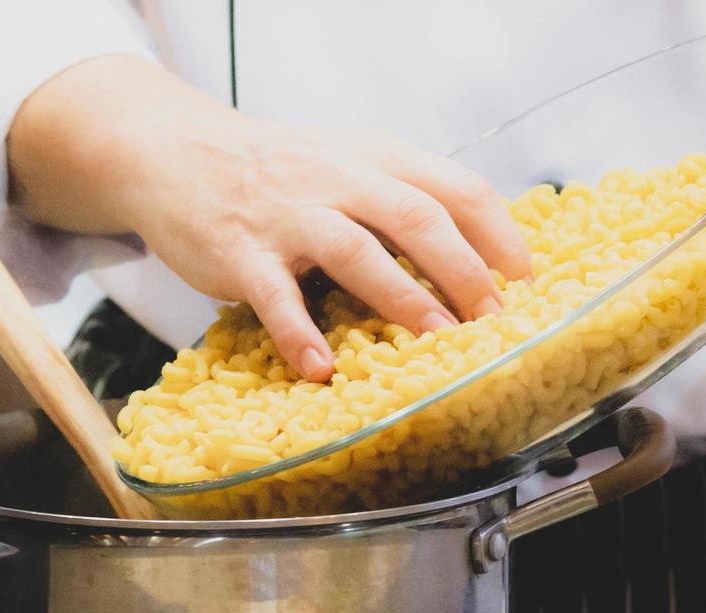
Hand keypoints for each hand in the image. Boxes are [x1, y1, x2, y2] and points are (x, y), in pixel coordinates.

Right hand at [9, 55, 529, 380]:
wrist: (177, 152)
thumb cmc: (276, 170)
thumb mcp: (345, 162)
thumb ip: (402, 198)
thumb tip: (477, 255)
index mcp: (373, 159)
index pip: (453, 186)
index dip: (498, 233)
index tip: (527, 280)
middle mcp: (337, 181)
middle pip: (415, 216)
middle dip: (464, 269)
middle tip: (494, 319)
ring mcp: (288, 216)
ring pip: (354, 251)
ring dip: (400, 296)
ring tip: (434, 338)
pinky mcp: (240, 253)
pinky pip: (274, 296)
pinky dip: (298, 333)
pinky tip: (319, 368)